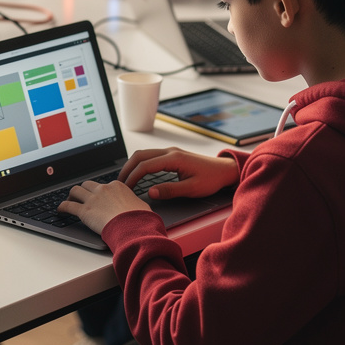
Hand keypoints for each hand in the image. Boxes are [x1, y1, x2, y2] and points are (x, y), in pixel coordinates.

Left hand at [59, 179, 146, 234]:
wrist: (135, 227)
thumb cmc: (141, 219)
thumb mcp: (142, 206)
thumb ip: (134, 203)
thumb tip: (136, 207)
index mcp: (116, 186)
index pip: (104, 185)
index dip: (99, 191)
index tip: (98, 196)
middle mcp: (103, 189)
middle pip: (87, 184)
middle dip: (84, 190)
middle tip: (81, 197)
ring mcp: (93, 199)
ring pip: (75, 190)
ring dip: (71, 195)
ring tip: (69, 201)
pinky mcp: (85, 211)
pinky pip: (68, 206)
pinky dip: (62, 207)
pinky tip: (60, 210)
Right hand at [118, 146, 239, 199]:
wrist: (225, 170)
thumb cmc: (211, 179)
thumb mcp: (192, 189)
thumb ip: (170, 190)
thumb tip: (151, 193)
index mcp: (173, 158)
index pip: (145, 165)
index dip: (133, 176)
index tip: (126, 188)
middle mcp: (169, 151)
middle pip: (140, 155)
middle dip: (127, 168)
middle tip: (120, 183)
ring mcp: (170, 151)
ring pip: (144, 154)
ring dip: (132, 165)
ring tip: (126, 179)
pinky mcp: (171, 155)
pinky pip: (150, 156)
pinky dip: (140, 163)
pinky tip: (138, 173)